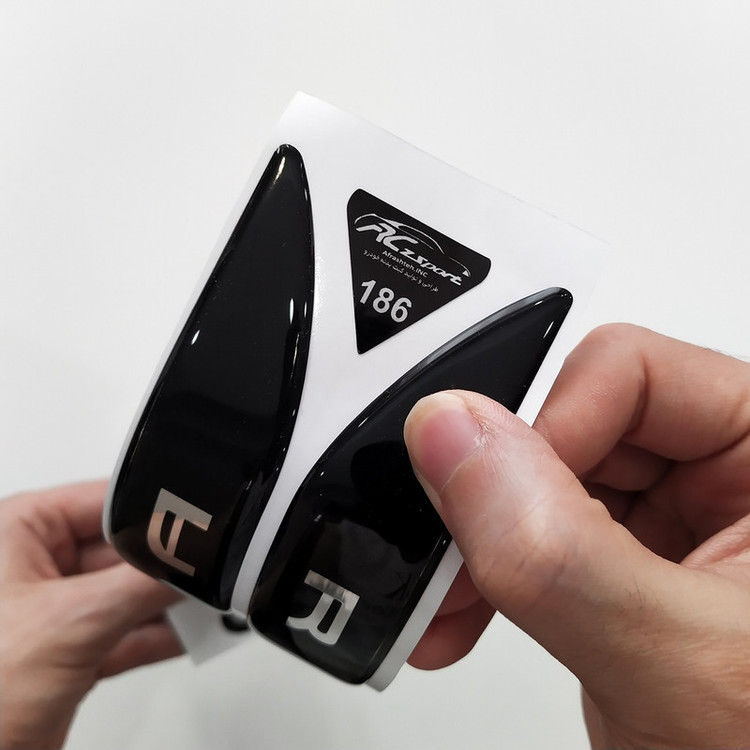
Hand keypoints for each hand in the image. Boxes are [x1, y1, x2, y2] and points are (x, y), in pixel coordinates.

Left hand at [0, 481, 182, 749]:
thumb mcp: (71, 623)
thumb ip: (143, 583)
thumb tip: (192, 556)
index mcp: (17, 533)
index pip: (105, 502)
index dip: (154, 511)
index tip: (199, 526)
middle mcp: (35, 565)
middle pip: (123, 548)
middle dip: (166, 564)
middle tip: (208, 570)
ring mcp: (53, 611)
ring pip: (128, 592)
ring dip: (169, 603)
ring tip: (209, 602)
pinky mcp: (67, 651)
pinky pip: (126, 630)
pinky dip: (158, 635)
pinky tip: (189, 634)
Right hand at [405, 324, 749, 748]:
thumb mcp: (675, 663)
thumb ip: (556, 546)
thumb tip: (451, 431)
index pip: (631, 371)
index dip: (551, 430)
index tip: (506, 506)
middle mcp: (729, 482)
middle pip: (575, 425)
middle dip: (502, 497)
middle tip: (467, 560)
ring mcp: (677, 530)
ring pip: (541, 480)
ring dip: (486, 541)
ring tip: (454, 604)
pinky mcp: (632, 571)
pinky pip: (540, 535)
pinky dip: (492, 574)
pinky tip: (468, 613)